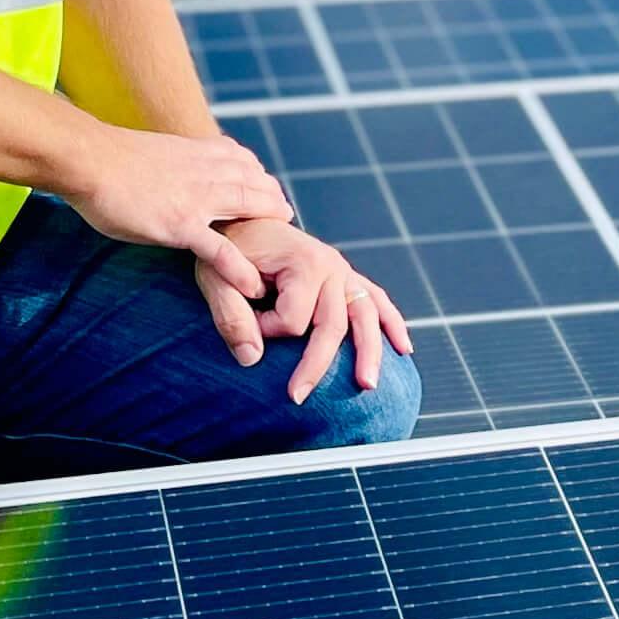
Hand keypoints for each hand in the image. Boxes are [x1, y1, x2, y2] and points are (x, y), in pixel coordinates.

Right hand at [63, 126, 295, 351]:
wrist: (90, 159)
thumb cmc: (109, 157)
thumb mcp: (154, 149)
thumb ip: (173, 158)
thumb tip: (170, 165)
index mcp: (198, 151)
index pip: (242, 160)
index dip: (259, 175)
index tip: (268, 187)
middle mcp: (206, 172)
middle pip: (254, 183)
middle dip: (273, 200)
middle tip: (286, 216)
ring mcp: (197, 199)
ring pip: (247, 208)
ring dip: (269, 226)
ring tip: (285, 246)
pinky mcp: (180, 226)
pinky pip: (219, 249)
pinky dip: (239, 267)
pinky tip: (253, 285)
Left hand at [217, 219, 414, 401]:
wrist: (244, 220)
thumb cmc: (228, 249)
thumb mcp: (216, 275)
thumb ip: (230, 314)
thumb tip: (251, 359)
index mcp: (303, 262)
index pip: (293, 319)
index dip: (264, 329)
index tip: (246, 316)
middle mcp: (331, 266)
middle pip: (333, 325)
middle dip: (316, 365)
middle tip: (296, 398)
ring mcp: (344, 272)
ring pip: (366, 316)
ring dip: (370, 351)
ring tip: (368, 385)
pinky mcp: (347, 278)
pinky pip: (376, 301)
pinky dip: (391, 323)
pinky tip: (403, 348)